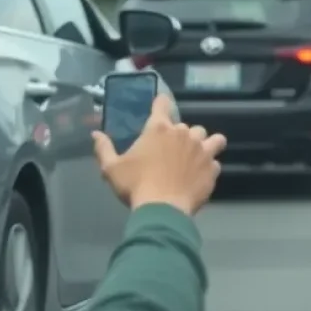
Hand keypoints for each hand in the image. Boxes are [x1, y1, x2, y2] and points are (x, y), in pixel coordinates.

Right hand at [91, 94, 226, 216]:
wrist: (163, 209)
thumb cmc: (135, 185)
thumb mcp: (111, 168)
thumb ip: (104, 148)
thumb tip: (95, 134)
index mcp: (160, 129)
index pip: (162, 105)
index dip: (162, 102)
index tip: (162, 102)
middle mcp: (185, 134)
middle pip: (188, 127)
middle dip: (181, 136)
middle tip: (172, 151)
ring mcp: (203, 150)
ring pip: (212, 139)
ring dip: (205, 144)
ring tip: (198, 155)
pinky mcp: (212, 167)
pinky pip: (215, 162)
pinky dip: (209, 167)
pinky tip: (200, 175)